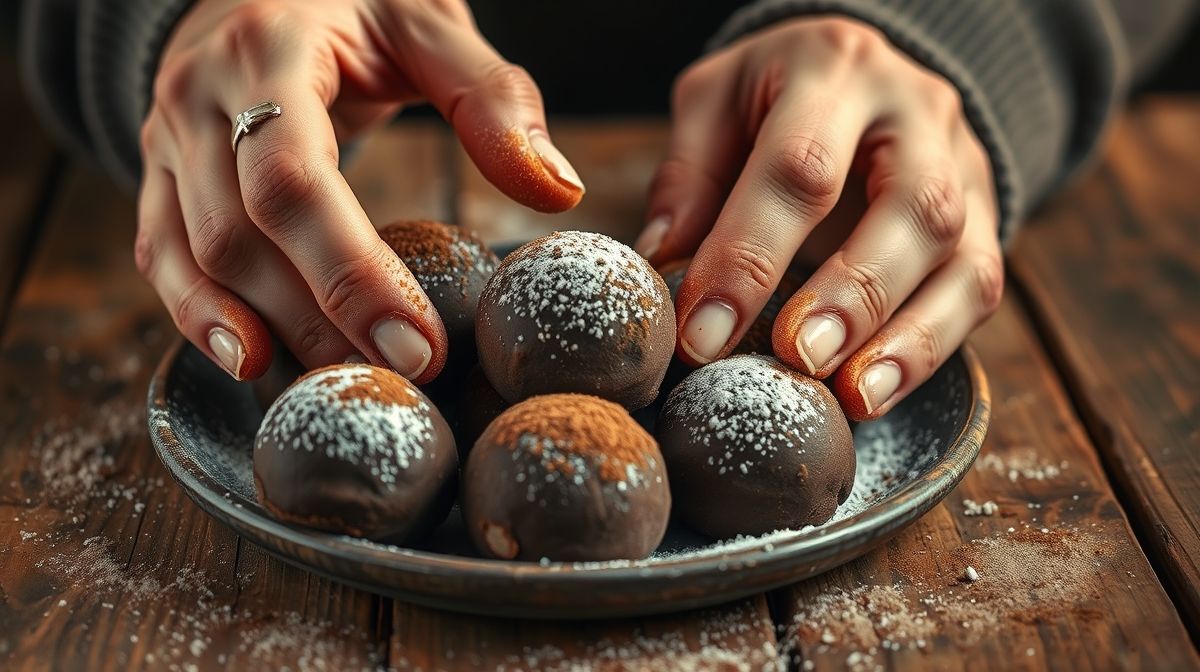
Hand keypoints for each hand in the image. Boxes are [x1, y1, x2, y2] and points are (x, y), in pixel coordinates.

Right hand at [136, 0, 582, 382]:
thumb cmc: (355, 3)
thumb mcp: (429, 22)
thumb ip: (493, 100)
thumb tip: (558, 190)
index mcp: (266, 49)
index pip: (294, 181)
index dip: (350, 274)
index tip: (417, 345)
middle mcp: (199, 95)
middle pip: (241, 232)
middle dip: (318, 320)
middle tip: (395, 379)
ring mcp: (166, 135)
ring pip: (195, 255)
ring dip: (264, 331)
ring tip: (335, 385)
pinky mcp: (157, 170)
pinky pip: (162, 253)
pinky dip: (199, 315)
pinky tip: (253, 361)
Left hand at [637, 17, 1002, 420]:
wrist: (862, 75)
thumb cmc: (773, 96)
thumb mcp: (715, 104)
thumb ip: (689, 177)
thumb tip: (664, 265)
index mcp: (834, 69)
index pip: (800, 166)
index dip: (751, 255)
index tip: (703, 333)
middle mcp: (916, 111)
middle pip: (909, 206)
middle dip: (851, 292)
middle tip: (796, 357)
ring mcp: (963, 165)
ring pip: (960, 254)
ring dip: (906, 336)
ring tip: (851, 395)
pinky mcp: (987, 216)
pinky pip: (978, 288)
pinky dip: (930, 349)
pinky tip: (876, 393)